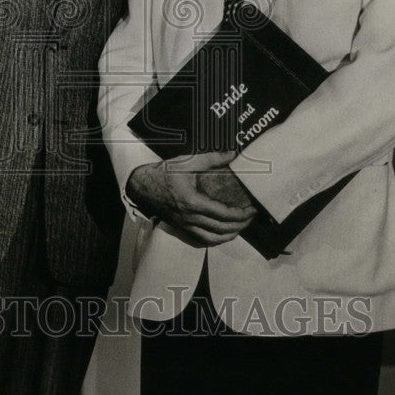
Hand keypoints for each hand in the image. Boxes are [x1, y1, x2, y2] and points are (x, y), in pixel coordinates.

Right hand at [126, 151, 256, 246]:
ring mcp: (185, 225)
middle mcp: (190, 218)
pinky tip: (223, 234)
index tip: (252, 208)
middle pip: (222, 229)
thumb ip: (211, 158)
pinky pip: (203, 240)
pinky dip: (216, 239)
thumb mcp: (186, 161)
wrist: (141, 186)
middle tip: (251, 216)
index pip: (224, 214)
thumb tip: (233, 154)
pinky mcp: (182, 228)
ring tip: (241, 226)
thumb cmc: (164, 173)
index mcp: (193, 203)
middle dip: (241, 225)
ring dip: (231, 235)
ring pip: (213, 239)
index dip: (241, 214)